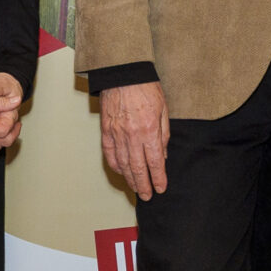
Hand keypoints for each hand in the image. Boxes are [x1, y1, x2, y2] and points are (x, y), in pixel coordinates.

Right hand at [99, 81, 170, 199]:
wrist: (123, 73)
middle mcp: (132, 136)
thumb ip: (164, 134)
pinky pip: (110, 154)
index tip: (161, 188)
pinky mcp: (106, 130)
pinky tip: (121, 172)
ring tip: (136, 188)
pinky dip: (115, 166)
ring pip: (123, 164)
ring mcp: (117, 134)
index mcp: (149, 130)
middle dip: (143, 185)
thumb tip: (162, 155)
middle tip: (147, 196)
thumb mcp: (163, 109)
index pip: (154, 162)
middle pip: (138, 168)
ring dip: (130, 179)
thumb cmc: (146, 88)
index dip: (158, 178)